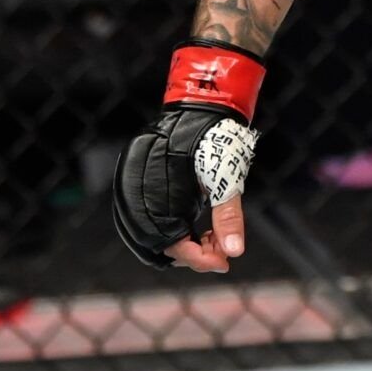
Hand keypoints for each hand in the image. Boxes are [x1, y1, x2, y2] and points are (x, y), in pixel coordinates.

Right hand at [111, 43, 264, 272]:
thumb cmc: (215, 139)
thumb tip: (235, 253)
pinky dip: (176, 232)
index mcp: (155, 194)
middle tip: (223, 251)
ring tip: (214, 238)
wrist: (201, 106)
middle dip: (194, 254)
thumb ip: (227, 216)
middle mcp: (137, 196)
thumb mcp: (226, 178)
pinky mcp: (142, 189)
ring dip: (185, 245)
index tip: (224, 264)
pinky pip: (153, 223)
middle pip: (161, 247)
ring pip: (156, 237)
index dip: (199, 260)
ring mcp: (136, 192)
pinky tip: (199, 230)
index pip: (172, 246)